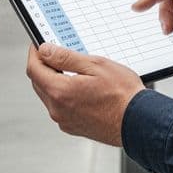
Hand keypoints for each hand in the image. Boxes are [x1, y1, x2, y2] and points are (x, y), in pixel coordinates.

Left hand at [25, 43, 144, 146]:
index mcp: (60, 92)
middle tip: (55, 54)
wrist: (139, 122)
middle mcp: (58, 110)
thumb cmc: (123, 95)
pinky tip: (80, 88)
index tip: (38, 45)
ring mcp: (64, 121)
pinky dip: (63, 95)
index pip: (33, 69)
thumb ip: (65, 57)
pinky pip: (60, 107)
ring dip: (53, 81)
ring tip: (72, 70)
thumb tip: (45, 50)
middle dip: (43, 66)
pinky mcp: (73, 127)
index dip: (34, 53)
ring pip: (48, 95)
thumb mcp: (95, 65)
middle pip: (38, 83)